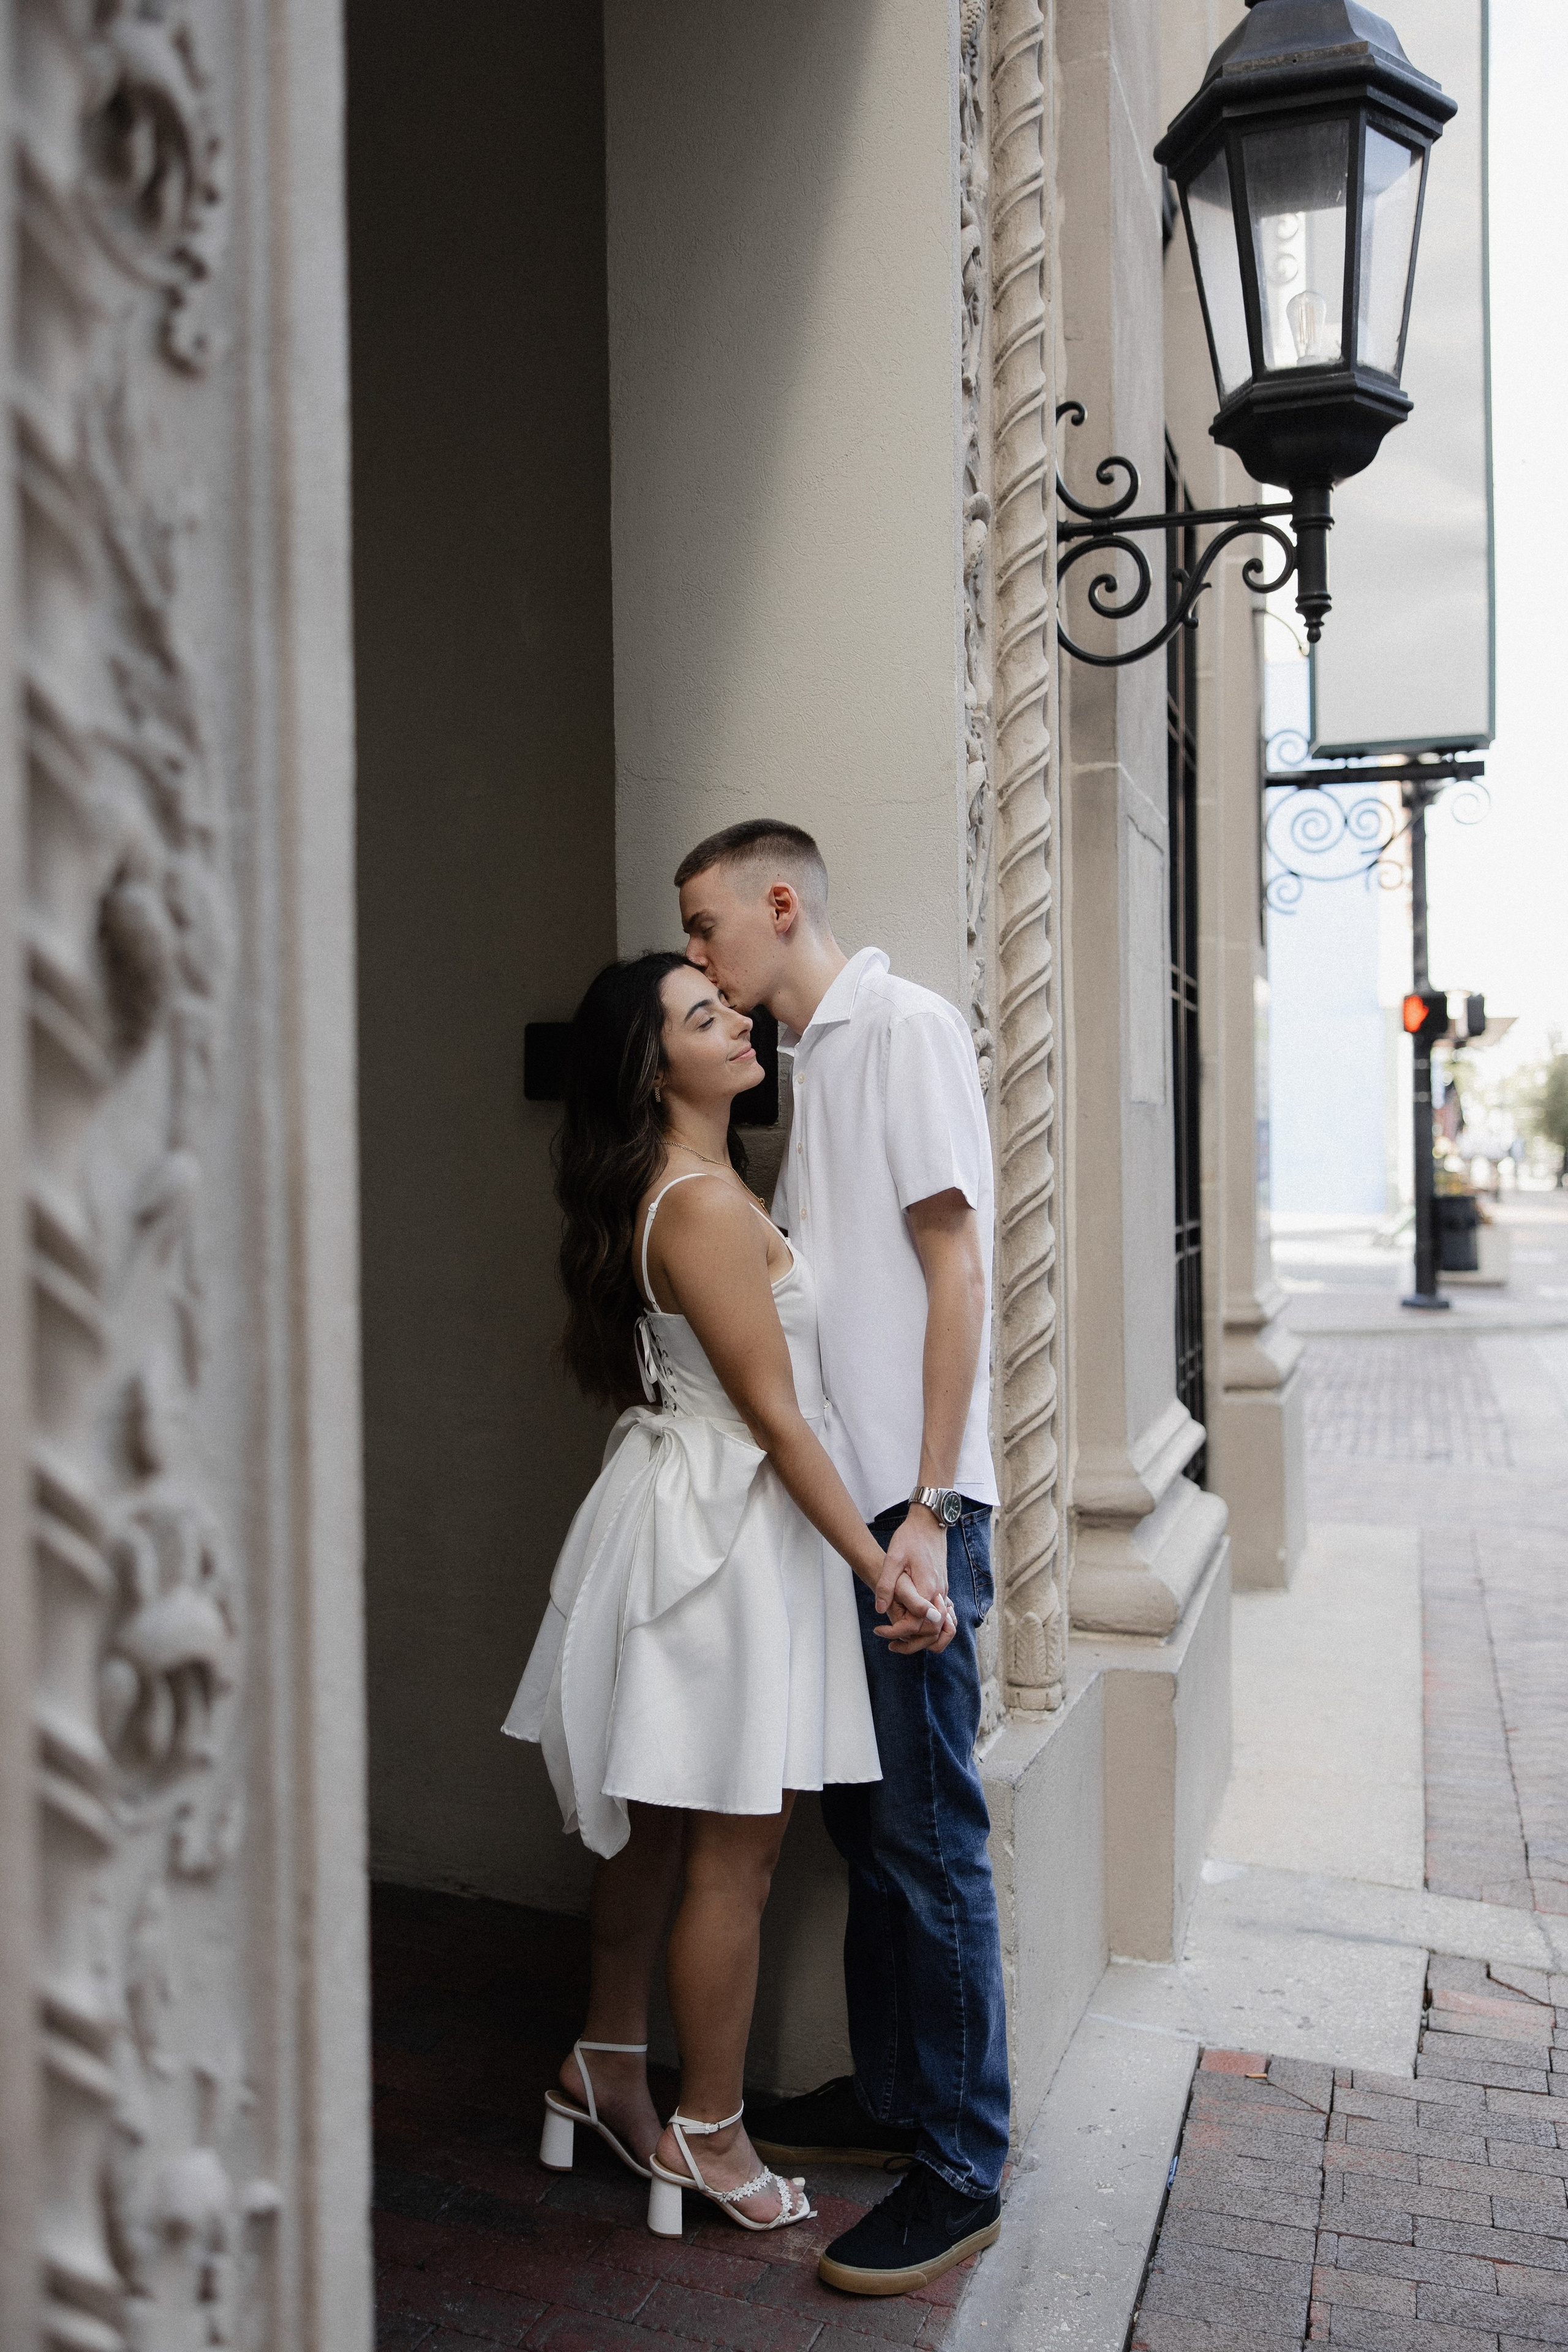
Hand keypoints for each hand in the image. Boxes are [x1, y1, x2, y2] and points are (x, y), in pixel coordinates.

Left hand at [873, 1511, 956, 1654]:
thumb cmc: (910, 1538)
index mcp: (927, 1589)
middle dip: (911, 1644)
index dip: (896, 1632)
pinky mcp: (942, 1589)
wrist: (929, 1523)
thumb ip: (887, 1585)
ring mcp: (943, 1592)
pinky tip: (912, 1626)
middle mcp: (939, 1594)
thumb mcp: (893, 1557)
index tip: (879, 1631)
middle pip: (932, 1633)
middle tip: (890, 1643)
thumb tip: (880, 1610)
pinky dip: (930, 1628)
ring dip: (924, 1639)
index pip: (916, 1625)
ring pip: (941, 1628)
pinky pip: (942, 1617)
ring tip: (902, 1640)